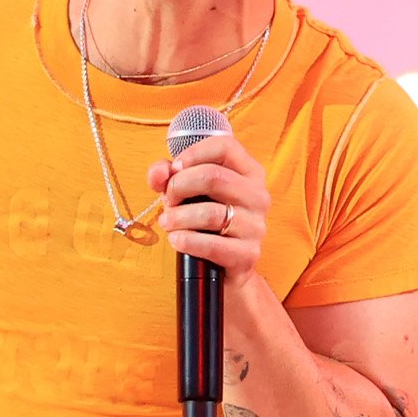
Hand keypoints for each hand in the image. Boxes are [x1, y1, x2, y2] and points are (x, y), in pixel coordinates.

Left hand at [149, 131, 270, 274]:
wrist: (222, 269)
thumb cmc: (204, 222)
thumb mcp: (187, 192)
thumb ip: (168, 175)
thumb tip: (159, 173)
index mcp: (249, 173)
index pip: (224, 147)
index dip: (192, 154)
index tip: (174, 170)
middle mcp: (258, 196)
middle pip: (213, 177)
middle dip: (179, 187)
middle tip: (167, 200)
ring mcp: (256, 226)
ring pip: (210, 213)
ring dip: (178, 217)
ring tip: (167, 222)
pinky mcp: (247, 254)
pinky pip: (212, 245)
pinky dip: (187, 241)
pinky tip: (176, 240)